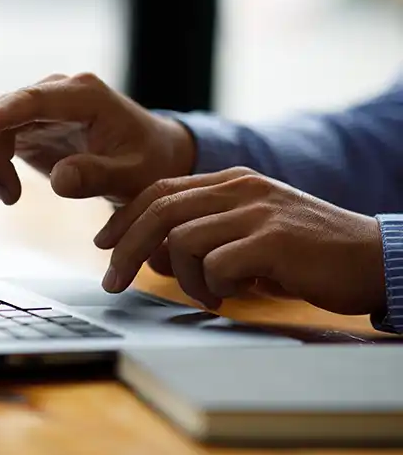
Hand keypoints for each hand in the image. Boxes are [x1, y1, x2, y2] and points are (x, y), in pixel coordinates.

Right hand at [0, 73, 194, 204]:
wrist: (153, 153)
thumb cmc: (148, 163)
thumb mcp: (133, 177)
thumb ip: (98, 176)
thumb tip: (59, 180)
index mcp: (84, 95)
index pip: (30, 99)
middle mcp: (56, 90)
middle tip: (8, 198)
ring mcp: (38, 103)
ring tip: (7, 197)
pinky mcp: (27, 121)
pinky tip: (5, 189)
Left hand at [94, 167, 386, 316]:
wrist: (372, 256)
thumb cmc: (304, 252)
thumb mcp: (246, 236)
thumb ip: (201, 237)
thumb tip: (152, 256)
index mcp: (230, 181)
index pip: (159, 190)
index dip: (124, 217)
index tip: (103, 244)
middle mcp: (239, 188)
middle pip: (159, 210)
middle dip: (125, 248)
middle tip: (113, 281)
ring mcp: (256, 211)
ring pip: (181, 239)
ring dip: (182, 276)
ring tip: (207, 294)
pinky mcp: (273, 240)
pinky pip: (216, 264)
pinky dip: (211, 286)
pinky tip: (231, 294)